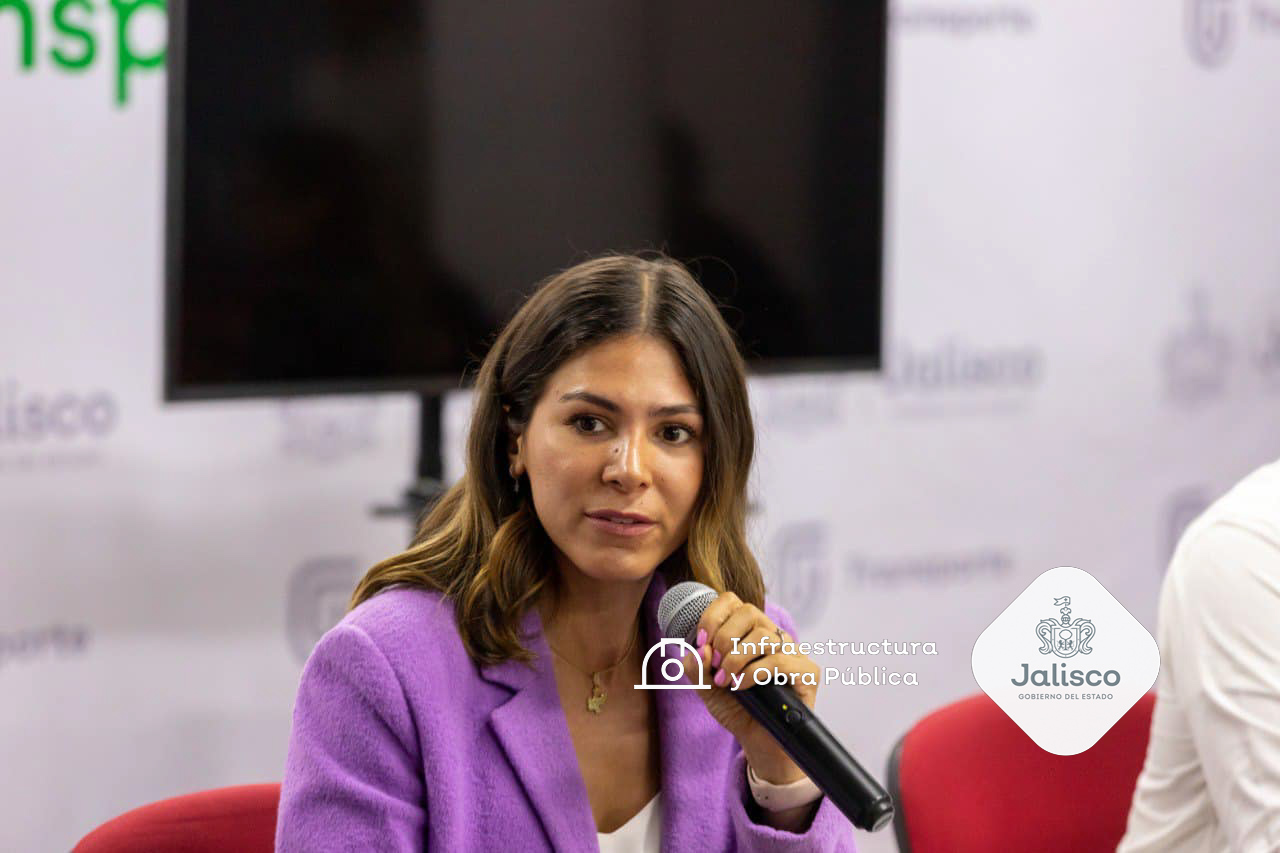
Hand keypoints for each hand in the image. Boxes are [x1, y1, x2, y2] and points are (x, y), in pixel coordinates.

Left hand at [676, 590, 819, 783]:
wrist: (759, 742)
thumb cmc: (738, 709)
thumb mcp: (707, 688)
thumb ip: (697, 668)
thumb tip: (697, 650)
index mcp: (749, 631)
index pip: (733, 602)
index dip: (713, 616)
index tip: (702, 641)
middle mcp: (772, 636)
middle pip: (749, 611)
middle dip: (724, 637)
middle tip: (716, 664)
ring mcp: (792, 652)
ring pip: (764, 635)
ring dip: (736, 658)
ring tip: (726, 680)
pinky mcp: (807, 672)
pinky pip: (779, 661)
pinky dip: (753, 673)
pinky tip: (741, 687)